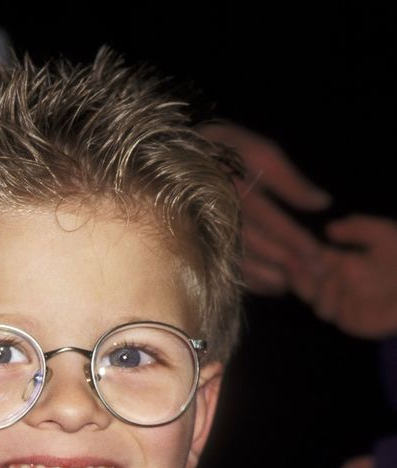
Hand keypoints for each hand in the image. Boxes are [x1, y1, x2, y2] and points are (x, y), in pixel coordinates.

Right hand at [201, 122, 330, 295]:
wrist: (173, 162)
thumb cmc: (226, 152)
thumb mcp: (259, 153)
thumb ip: (290, 180)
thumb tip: (323, 203)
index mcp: (234, 185)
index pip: (268, 217)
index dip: (292, 238)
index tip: (316, 254)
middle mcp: (217, 212)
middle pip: (256, 243)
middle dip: (287, 261)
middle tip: (315, 277)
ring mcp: (205, 231)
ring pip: (239, 261)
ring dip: (269, 277)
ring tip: (295, 283)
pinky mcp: (199, 246)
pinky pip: (225, 267)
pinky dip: (251, 282)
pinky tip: (271, 286)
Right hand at [291, 217, 396, 338]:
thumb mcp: (383, 233)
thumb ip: (357, 228)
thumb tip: (328, 229)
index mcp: (345, 264)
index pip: (313, 260)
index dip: (299, 254)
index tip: (289, 244)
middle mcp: (340, 285)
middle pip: (306, 284)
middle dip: (296, 274)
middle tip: (289, 261)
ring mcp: (345, 304)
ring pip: (315, 299)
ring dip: (315, 285)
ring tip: (325, 272)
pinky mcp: (352, 321)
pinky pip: (331, 311)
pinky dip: (330, 297)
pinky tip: (339, 283)